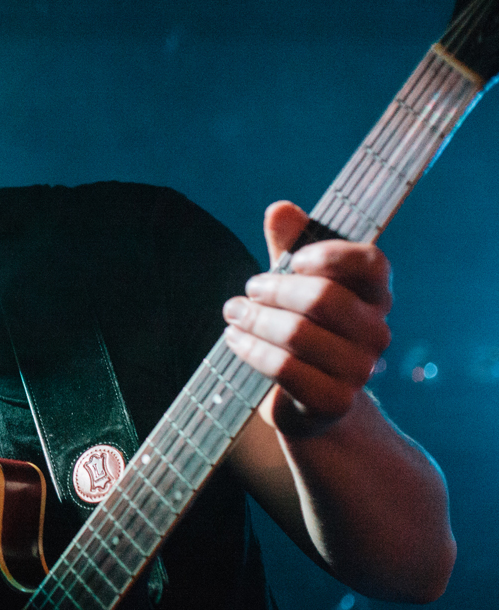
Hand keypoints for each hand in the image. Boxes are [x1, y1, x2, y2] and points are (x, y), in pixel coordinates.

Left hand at [223, 201, 391, 437]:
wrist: (306, 400)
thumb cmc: (302, 328)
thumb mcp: (293, 284)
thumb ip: (289, 247)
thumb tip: (280, 208)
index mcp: (374, 295)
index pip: (372, 263)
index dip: (332, 255)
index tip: (296, 260)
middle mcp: (376, 331)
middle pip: (324, 297)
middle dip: (273, 291)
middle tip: (246, 292)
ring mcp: (360, 369)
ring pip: (299, 333)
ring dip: (254, 321)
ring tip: (233, 315)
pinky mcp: (335, 400)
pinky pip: (286, 369)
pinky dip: (252, 351)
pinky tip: (235, 340)